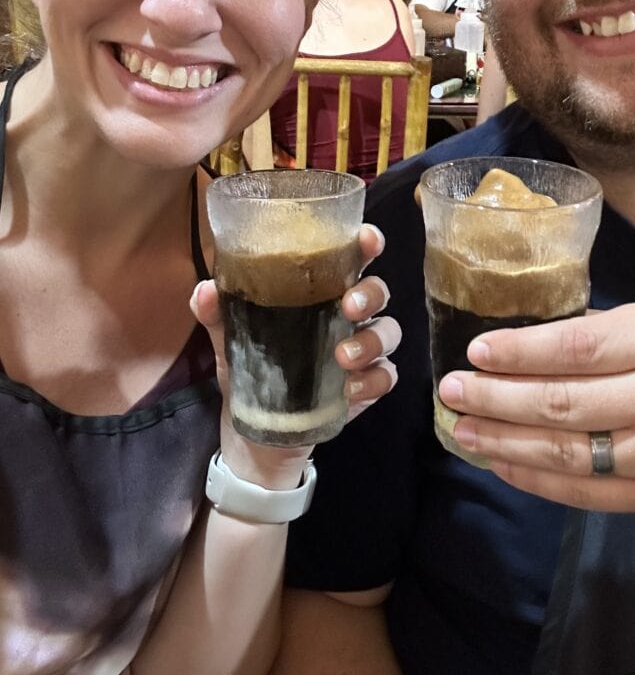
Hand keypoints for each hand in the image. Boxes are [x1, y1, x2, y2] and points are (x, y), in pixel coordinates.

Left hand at [191, 224, 399, 484]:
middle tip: (348, 306)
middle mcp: (347, 316)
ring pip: (389, 332)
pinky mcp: (366, 387)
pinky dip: (374, 380)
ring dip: (372, 340)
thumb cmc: (251, 369)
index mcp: (319, 292)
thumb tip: (205, 289)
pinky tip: (350, 390)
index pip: (350, 258)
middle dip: (370, 294)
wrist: (256, 435)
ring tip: (343, 356)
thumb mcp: (230, 340)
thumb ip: (218, 314)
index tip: (366, 239)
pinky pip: (386, 376)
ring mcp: (361, 351)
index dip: (365, 244)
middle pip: (378, 291)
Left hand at [438, 302, 634, 515]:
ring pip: (565, 453)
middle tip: (451, 390)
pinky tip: (500, 463)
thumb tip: (531, 335)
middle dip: (496, 397)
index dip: (521, 351)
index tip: (476, 350)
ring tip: (462, 428)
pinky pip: (582, 494)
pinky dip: (534, 480)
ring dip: (504, 441)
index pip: (579, 347)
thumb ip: (605, 331)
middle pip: (563, 402)